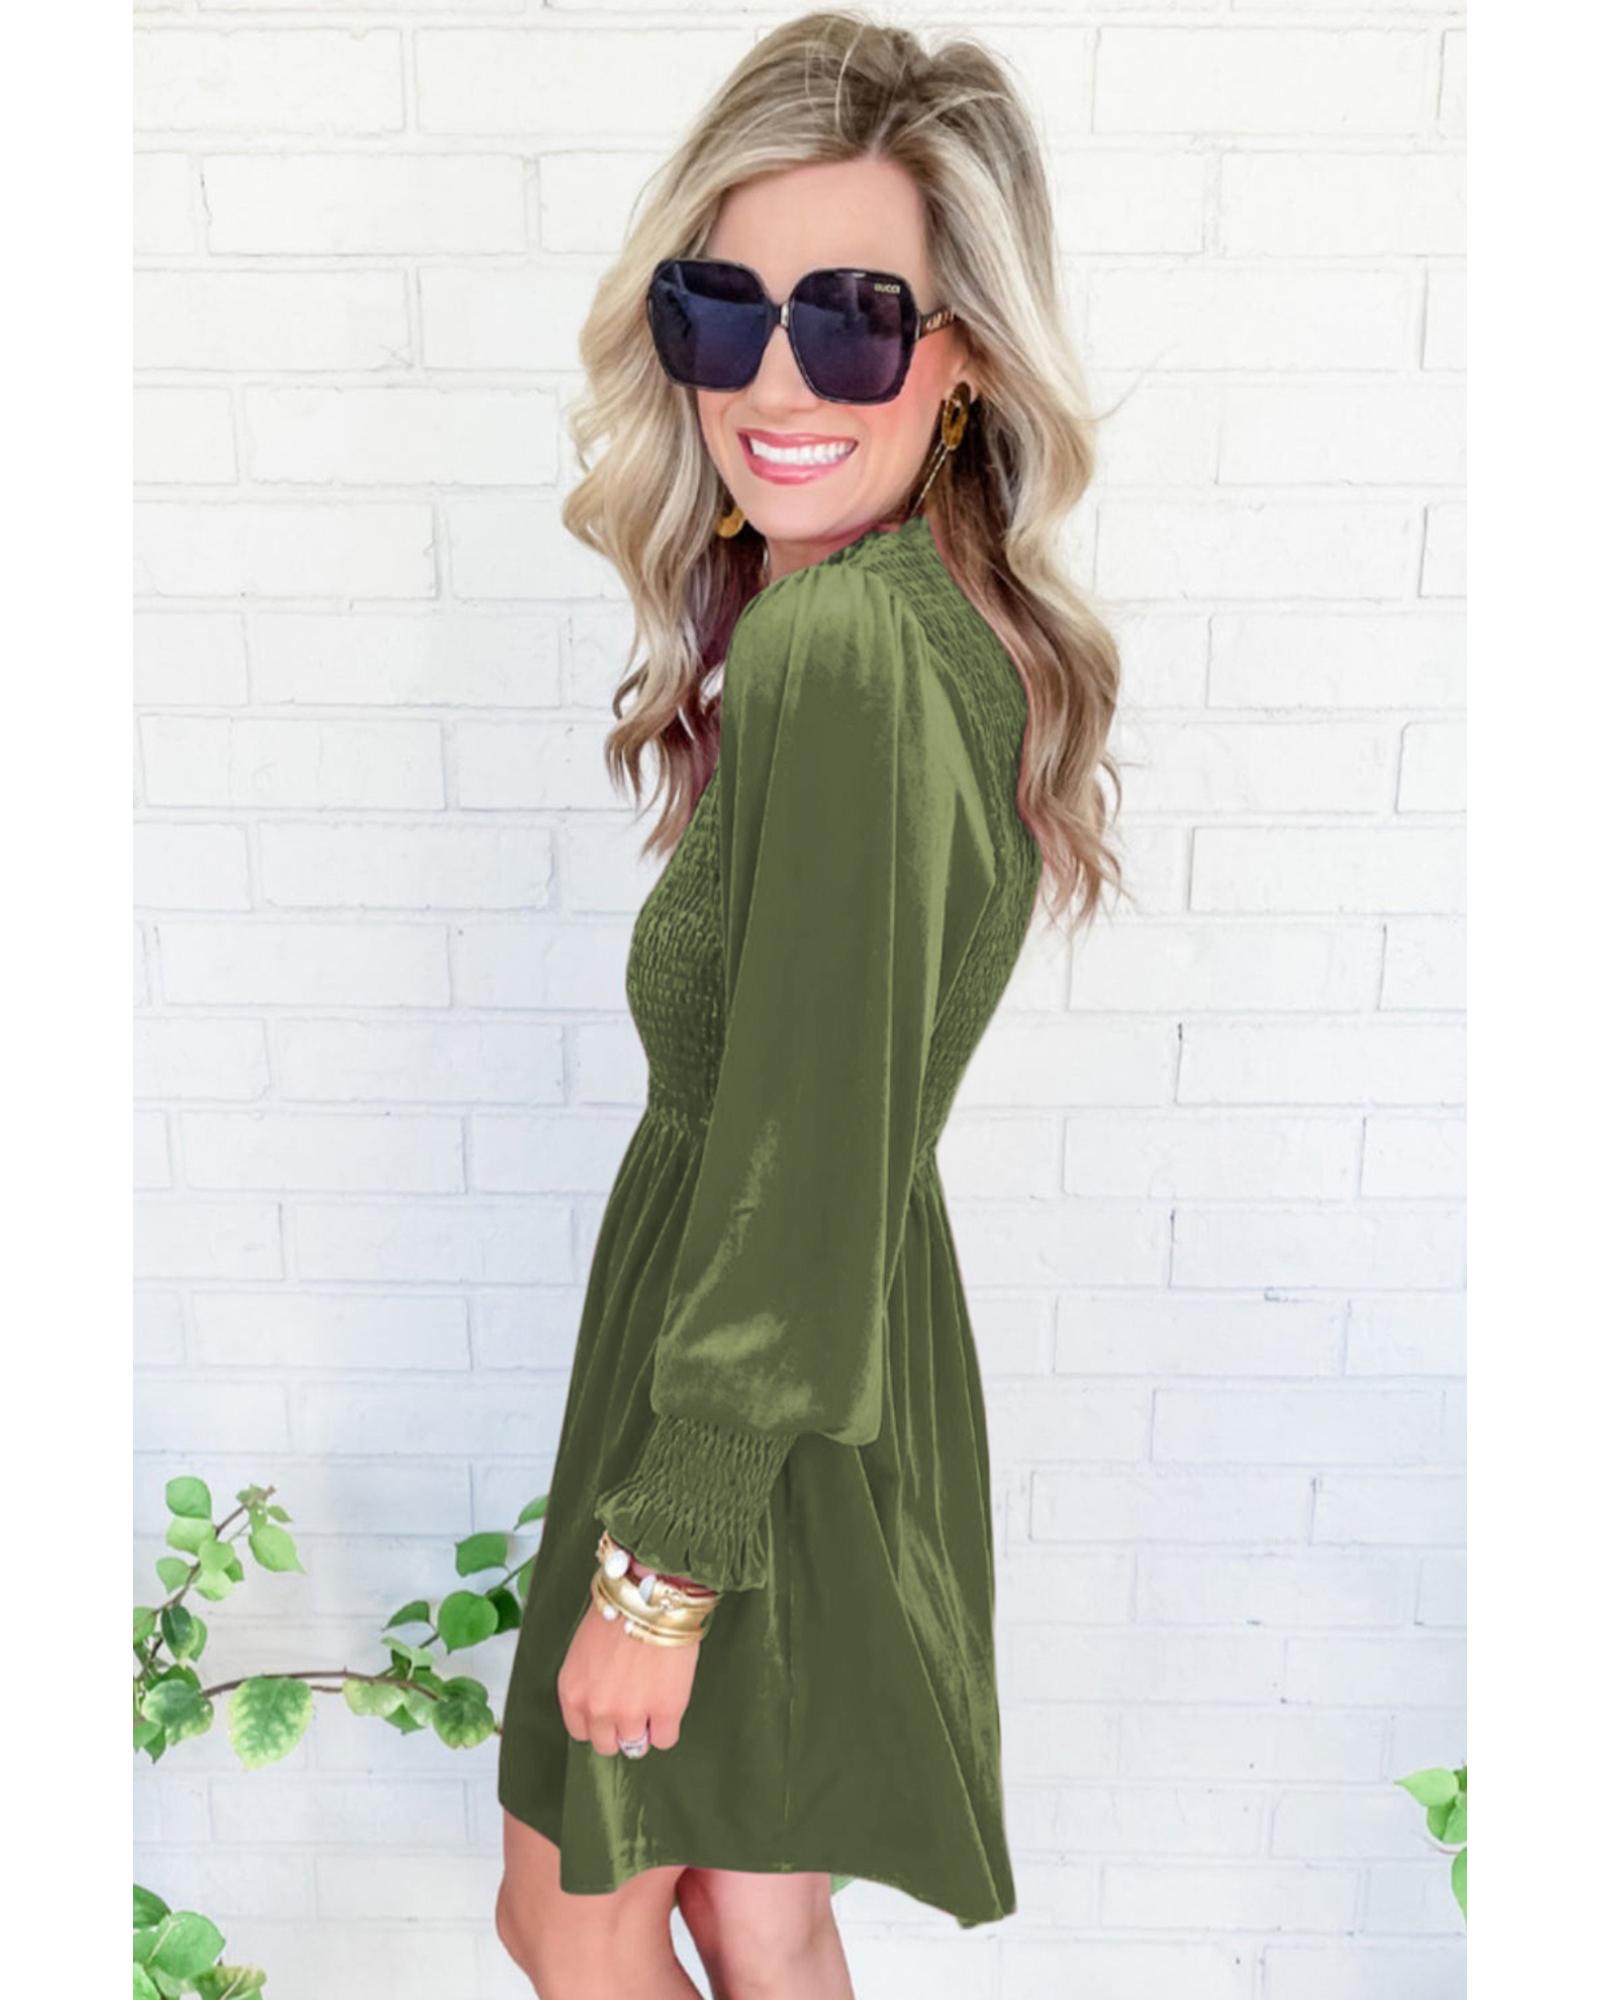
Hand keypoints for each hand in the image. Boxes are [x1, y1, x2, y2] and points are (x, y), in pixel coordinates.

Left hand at [557, 1596, 700, 1754]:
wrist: (651, 1595)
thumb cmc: (620, 1609)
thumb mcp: (586, 1649)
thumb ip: (589, 1681)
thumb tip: (605, 1695)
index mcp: (572, 1691)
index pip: (580, 1732)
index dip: (599, 1722)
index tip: (610, 1712)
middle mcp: (596, 1709)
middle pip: (606, 1744)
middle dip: (620, 1728)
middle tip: (635, 1705)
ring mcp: (630, 1714)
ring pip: (635, 1745)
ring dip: (645, 1725)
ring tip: (654, 1696)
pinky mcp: (664, 1711)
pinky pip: (664, 1739)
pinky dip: (667, 1727)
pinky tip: (669, 1702)